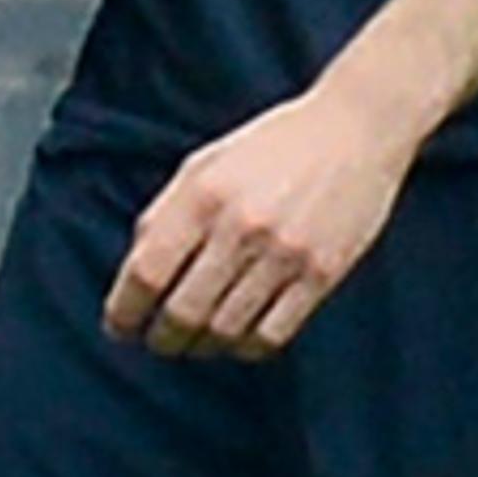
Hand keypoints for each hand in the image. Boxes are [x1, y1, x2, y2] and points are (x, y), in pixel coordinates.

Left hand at [105, 80, 418, 356]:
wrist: (356, 129)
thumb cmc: (275, 145)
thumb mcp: (206, 163)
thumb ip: (166, 213)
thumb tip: (136, 270)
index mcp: (204, 194)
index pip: (147, 272)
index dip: (124, 310)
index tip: (121, 326)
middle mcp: (241, 226)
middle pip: (182, 312)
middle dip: (162, 338)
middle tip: (159, 340)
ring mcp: (284, 253)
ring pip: (225, 331)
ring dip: (202, 346)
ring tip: (198, 341)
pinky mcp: (321, 274)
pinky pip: (271, 335)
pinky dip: (246, 347)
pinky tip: (239, 338)